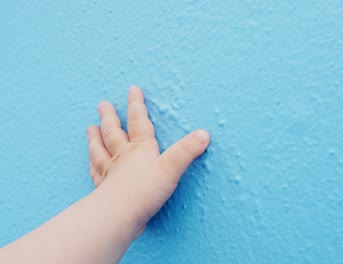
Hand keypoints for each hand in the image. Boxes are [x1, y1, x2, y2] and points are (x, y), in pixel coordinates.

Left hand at [86, 86, 209, 236]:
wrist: (118, 216)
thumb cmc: (144, 191)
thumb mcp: (171, 168)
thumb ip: (187, 151)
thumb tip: (204, 134)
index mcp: (140, 149)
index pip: (138, 122)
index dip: (136, 105)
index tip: (133, 90)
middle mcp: (122, 158)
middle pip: (114, 133)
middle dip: (110, 117)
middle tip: (103, 104)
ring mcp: (110, 173)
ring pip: (101, 151)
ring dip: (96, 139)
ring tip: (91, 128)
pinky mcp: (104, 191)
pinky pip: (97, 173)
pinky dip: (93, 165)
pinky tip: (91, 163)